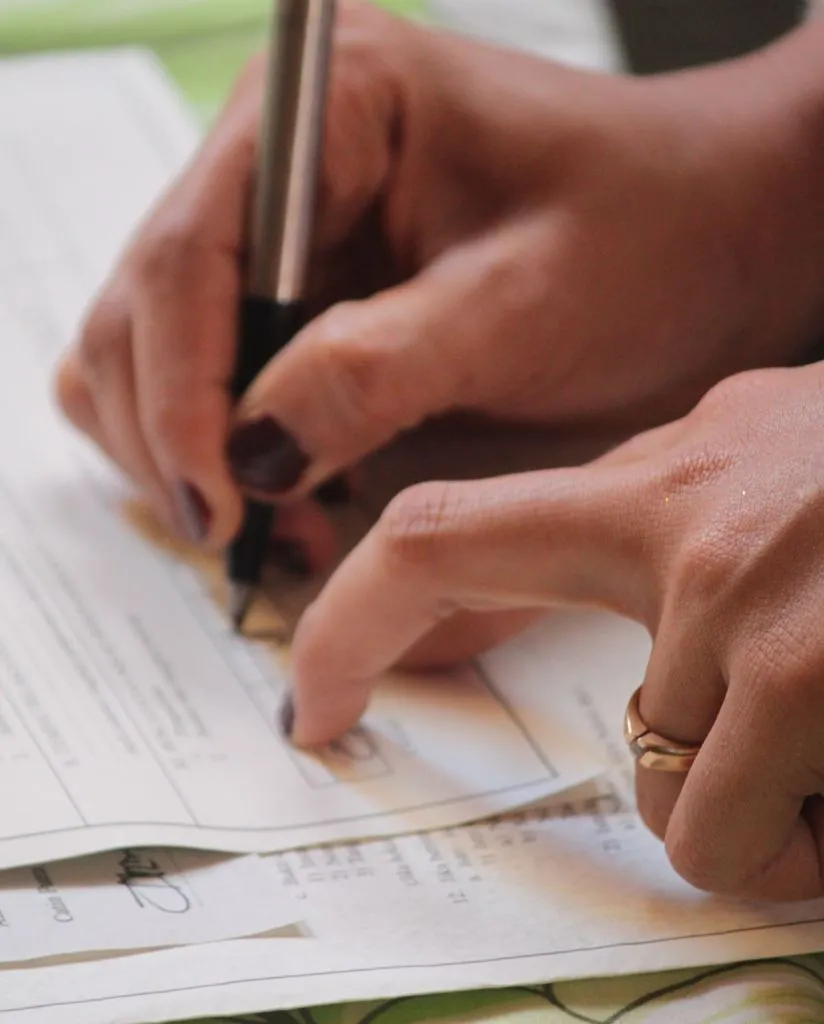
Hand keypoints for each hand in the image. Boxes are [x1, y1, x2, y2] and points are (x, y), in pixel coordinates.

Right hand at [56, 2, 823, 553]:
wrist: (709, 238)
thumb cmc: (648, 235)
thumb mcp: (522, 307)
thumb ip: (376, 372)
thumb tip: (252, 456)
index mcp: (328, 106)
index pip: (186, 255)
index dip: (178, 396)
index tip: (216, 506)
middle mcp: (280, 160)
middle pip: (145, 309)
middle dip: (182, 437)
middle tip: (251, 538)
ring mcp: (285, 230)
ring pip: (159, 351)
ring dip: (200, 452)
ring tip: (287, 528)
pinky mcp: (305, 291)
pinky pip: (218, 376)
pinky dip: (234, 448)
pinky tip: (297, 494)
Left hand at [289, 364, 823, 901]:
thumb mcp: (792, 462)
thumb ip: (684, 523)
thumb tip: (635, 625)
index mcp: (667, 466)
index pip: (446, 536)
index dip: (355, 623)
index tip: (313, 700)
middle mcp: (675, 506)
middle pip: (581, 703)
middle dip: (649, 769)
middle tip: (738, 783)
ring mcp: (725, 587)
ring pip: (657, 790)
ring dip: (740, 803)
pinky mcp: (795, 674)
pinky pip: (722, 835)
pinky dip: (788, 843)